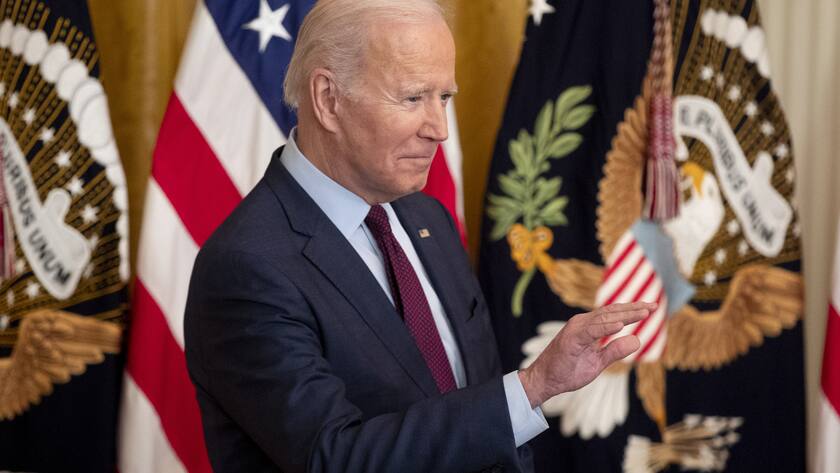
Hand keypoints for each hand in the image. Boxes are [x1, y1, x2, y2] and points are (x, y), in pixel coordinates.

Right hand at [518, 302, 655, 408]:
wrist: (545, 380)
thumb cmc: (568, 371)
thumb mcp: (597, 362)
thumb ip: (615, 351)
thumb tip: (637, 340)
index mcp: (588, 327)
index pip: (613, 314)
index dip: (631, 310)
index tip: (650, 308)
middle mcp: (581, 323)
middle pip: (611, 312)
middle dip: (633, 308)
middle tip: (653, 306)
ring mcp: (575, 329)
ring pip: (603, 318)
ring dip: (624, 315)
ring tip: (643, 313)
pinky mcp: (570, 338)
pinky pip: (591, 330)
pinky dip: (605, 327)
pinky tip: (620, 325)